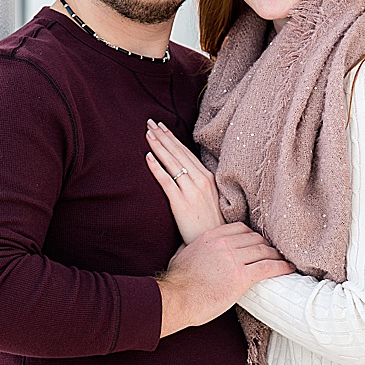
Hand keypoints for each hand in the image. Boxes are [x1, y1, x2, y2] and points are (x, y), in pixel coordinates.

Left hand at [145, 120, 224, 243]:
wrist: (216, 243)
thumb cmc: (212, 224)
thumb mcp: (211, 199)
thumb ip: (200, 184)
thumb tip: (186, 173)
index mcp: (209, 178)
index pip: (187, 153)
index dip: (173, 138)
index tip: (162, 126)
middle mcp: (202, 181)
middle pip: (179, 154)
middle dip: (163, 136)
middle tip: (149, 122)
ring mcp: (192, 191)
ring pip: (173, 164)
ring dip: (159, 146)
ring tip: (147, 134)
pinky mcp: (182, 203)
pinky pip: (167, 181)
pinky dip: (157, 168)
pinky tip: (148, 157)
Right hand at [158, 222, 293, 335]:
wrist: (176, 299)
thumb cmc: (177, 282)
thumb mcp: (182, 254)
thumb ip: (192, 247)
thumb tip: (192, 246)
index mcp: (211, 236)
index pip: (241, 228)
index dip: (253, 236)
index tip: (259, 242)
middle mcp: (224, 244)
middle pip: (256, 239)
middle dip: (267, 246)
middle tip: (274, 253)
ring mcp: (234, 259)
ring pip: (264, 251)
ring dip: (277, 256)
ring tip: (284, 260)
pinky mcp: (242, 277)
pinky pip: (268, 267)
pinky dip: (282, 267)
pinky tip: (289, 268)